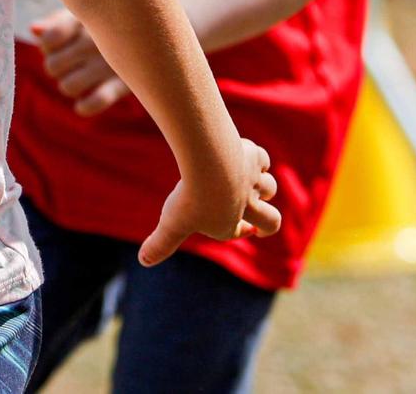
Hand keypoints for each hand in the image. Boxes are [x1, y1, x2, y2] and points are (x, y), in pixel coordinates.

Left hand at [31, 9, 130, 117]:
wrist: (155, 30)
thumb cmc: (109, 22)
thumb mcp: (84, 14)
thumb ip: (56, 23)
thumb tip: (34, 29)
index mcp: (82, 19)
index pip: (48, 40)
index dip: (48, 46)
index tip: (60, 43)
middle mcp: (94, 41)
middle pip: (52, 66)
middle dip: (55, 67)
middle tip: (69, 62)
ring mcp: (108, 63)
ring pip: (67, 86)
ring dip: (68, 85)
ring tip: (77, 79)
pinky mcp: (124, 84)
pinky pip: (96, 101)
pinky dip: (85, 106)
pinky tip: (82, 104)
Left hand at [139, 137, 280, 265]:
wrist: (210, 166)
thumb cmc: (191, 199)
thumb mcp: (172, 224)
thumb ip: (161, 244)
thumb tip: (144, 261)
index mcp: (226, 225)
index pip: (236, 231)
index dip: (240, 231)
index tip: (247, 230)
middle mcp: (246, 205)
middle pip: (271, 220)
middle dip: (268, 224)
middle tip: (263, 226)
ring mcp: (252, 182)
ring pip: (269, 187)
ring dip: (264, 187)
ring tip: (254, 182)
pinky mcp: (253, 158)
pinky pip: (261, 159)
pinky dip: (257, 159)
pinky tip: (245, 153)